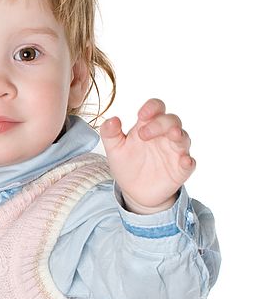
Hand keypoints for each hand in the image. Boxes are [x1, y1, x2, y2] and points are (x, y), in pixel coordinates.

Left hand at [99, 98, 195, 213]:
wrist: (134, 191)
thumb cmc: (127, 164)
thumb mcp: (114, 149)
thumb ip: (110, 133)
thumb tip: (111, 120)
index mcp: (149, 126)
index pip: (156, 108)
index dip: (152, 107)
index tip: (141, 114)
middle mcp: (165, 135)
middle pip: (171, 120)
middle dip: (160, 123)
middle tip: (143, 134)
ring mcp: (175, 151)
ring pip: (183, 137)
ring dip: (179, 135)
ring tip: (173, 134)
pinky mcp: (180, 169)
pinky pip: (189, 163)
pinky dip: (188, 161)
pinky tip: (185, 161)